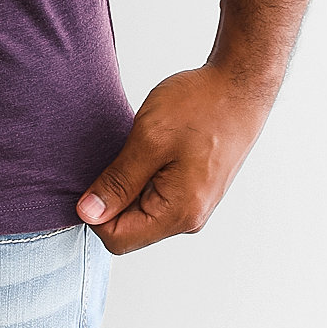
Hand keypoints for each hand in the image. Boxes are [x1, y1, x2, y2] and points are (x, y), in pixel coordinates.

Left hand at [75, 64, 275, 254]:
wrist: (238, 88)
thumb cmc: (199, 107)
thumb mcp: (149, 139)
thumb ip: (118, 181)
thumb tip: (88, 213)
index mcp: (178, 213)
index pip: (118, 239)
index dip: (94, 212)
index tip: (91, 175)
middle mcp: (188, 219)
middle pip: (128, 228)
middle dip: (110, 198)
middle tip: (113, 155)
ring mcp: (192, 206)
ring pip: (139, 212)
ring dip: (125, 185)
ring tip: (133, 149)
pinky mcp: (192, 190)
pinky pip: (154, 197)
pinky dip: (140, 177)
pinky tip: (144, 149)